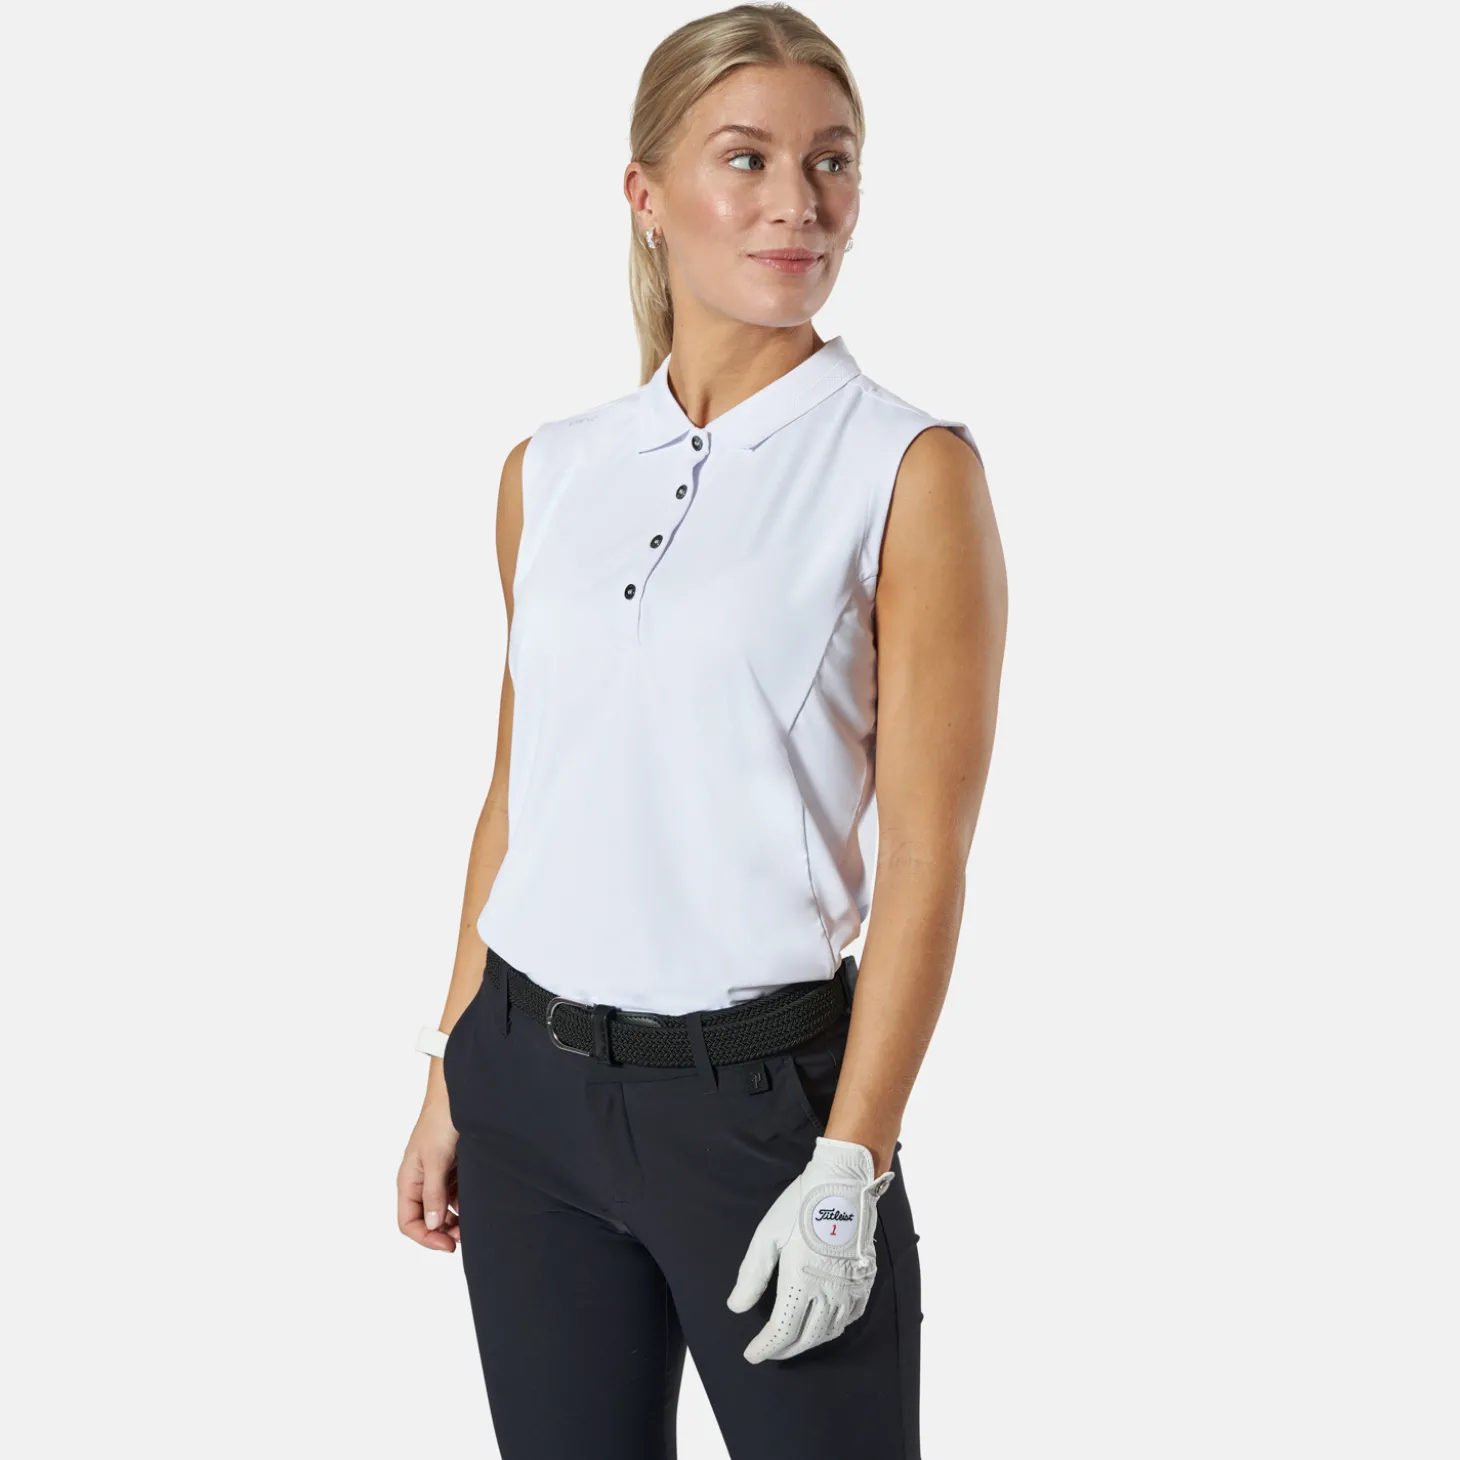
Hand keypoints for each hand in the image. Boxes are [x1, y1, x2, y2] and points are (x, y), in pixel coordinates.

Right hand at [397, 1098, 460, 1251]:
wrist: (458, 1094)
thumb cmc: (441, 1122)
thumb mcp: (436, 1160)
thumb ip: (433, 1193)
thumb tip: (433, 1225)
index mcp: (408, 1180)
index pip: (408, 1222)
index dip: (426, 1238)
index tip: (448, 1245)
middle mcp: (420, 1181)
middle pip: (427, 1219)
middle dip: (443, 1232)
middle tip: (465, 1237)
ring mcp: (437, 1174)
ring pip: (443, 1209)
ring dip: (456, 1219)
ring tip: (474, 1223)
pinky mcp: (453, 1167)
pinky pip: (456, 1194)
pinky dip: (465, 1203)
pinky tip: (478, 1203)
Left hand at [726, 1136, 896, 1361]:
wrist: (843, 1184)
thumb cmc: (800, 1206)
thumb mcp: (767, 1235)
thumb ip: (752, 1276)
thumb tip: (736, 1307)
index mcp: (800, 1282)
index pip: (781, 1331)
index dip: (765, 1347)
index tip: (752, 1354)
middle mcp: (828, 1292)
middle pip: (805, 1337)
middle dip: (785, 1350)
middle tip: (770, 1351)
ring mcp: (849, 1288)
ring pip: (829, 1331)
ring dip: (809, 1342)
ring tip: (793, 1341)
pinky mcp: (864, 1280)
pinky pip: (851, 1317)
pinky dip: (835, 1328)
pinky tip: (825, 1324)